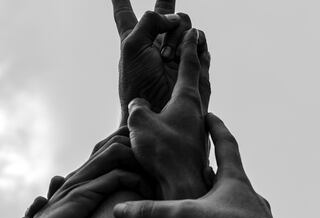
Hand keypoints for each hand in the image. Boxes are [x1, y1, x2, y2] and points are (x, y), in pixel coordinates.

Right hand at [3, 130, 150, 217]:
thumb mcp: (77, 210)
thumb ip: (92, 197)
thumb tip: (113, 188)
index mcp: (81, 173)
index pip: (108, 143)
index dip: (130, 143)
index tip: (147, 158)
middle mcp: (81, 171)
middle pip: (115, 139)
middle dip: (137, 146)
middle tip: (154, 164)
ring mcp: (80, 180)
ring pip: (117, 151)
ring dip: (138, 161)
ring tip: (151, 177)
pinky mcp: (81, 194)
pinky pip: (116, 177)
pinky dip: (135, 181)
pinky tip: (144, 192)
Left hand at [111, 0, 209, 124]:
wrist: (158, 105)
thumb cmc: (138, 80)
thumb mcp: (132, 45)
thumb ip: (150, 21)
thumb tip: (174, 19)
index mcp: (134, 36)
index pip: (125, 13)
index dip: (120, 1)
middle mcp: (155, 39)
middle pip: (162, 10)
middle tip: (165, 7)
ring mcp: (175, 46)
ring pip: (183, 22)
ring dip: (176, 35)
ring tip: (169, 57)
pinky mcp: (192, 56)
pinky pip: (199, 37)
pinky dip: (194, 40)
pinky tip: (184, 53)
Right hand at [114, 113, 290, 217]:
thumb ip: (154, 212)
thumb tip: (121, 210)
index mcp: (234, 180)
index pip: (226, 144)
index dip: (216, 127)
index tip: (209, 114)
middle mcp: (245, 195)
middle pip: (226, 172)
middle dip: (208, 166)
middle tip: (194, 159)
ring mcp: (250, 215)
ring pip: (228, 199)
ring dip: (211, 194)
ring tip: (195, 194)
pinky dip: (216, 217)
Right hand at [127, 28, 211, 200]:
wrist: (181, 185)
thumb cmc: (163, 153)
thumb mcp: (140, 123)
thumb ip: (138, 107)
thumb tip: (140, 105)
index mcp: (187, 99)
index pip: (189, 65)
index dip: (189, 46)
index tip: (194, 31)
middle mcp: (197, 111)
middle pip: (201, 78)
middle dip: (200, 60)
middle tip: (203, 45)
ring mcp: (197, 128)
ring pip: (196, 98)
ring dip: (194, 83)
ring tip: (191, 76)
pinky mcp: (194, 142)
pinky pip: (190, 117)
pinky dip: (186, 106)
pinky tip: (179, 115)